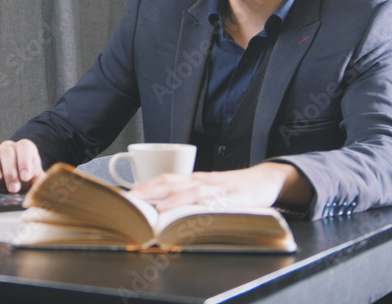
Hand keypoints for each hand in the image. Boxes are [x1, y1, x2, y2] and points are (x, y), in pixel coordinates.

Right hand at [0, 138, 44, 192]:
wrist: (18, 183)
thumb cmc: (28, 180)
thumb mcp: (38, 181)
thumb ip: (40, 183)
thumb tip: (42, 189)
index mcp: (25, 149)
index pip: (24, 147)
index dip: (24, 161)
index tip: (25, 177)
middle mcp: (9, 147)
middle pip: (7, 150)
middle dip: (10, 170)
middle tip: (13, 187)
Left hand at [127, 162, 311, 211]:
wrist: (265, 179)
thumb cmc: (232, 187)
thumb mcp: (207, 188)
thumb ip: (186, 196)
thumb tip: (156, 208)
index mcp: (194, 180)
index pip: (165, 180)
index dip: (145, 187)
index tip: (126, 198)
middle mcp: (204, 182)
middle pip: (174, 183)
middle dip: (151, 192)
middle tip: (133, 203)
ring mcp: (221, 189)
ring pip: (195, 191)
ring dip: (177, 199)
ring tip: (161, 208)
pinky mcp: (239, 198)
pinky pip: (223, 202)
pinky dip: (210, 206)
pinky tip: (201, 210)